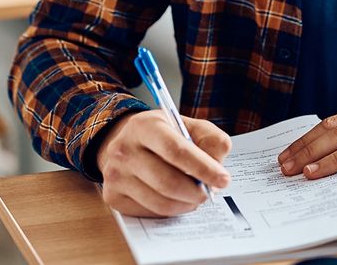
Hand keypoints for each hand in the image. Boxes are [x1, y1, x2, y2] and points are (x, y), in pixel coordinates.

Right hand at [97, 110, 231, 217]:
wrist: (128, 144)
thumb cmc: (165, 136)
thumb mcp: (188, 126)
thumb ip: (210, 139)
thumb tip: (217, 165)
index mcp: (144, 125)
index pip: (176, 150)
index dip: (203, 168)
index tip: (223, 179)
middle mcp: (123, 149)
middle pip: (167, 181)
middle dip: (195, 191)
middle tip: (209, 193)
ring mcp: (114, 174)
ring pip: (159, 201)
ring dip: (185, 204)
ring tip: (195, 197)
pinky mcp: (113, 196)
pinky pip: (149, 212)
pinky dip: (170, 210)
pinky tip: (176, 199)